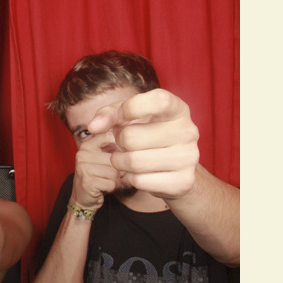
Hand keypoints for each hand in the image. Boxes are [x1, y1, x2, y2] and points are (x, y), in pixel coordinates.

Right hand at [72, 132, 120, 210]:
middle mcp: (83, 154)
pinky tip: (102, 189)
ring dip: (115, 181)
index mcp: (87, 145)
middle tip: (108, 176)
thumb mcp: (103, 159)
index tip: (120, 157)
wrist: (82, 199)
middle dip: (118, 171)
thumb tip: (133, 145)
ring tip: (105, 182)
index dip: (121, 148)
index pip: (110, 137)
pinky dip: (111, 188)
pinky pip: (111, 184)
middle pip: (116, 159)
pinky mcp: (88, 182)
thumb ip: (114, 148)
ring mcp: (84, 168)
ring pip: (115, 173)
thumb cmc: (97, 178)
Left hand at [87, 87, 199, 201]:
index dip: (131, 108)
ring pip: (133, 162)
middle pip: (131, 137)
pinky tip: (139, 173)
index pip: (158, 101)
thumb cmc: (150, 133)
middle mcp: (188, 131)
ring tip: (125, 158)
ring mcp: (188, 158)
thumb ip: (111, 114)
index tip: (120, 116)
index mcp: (179, 109)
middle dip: (119, 141)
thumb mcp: (132, 116)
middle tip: (123, 143)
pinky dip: (132, 178)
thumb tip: (94, 127)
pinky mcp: (183, 182)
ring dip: (120, 161)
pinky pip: (140, 181)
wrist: (177, 167)